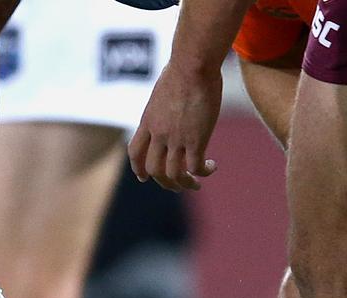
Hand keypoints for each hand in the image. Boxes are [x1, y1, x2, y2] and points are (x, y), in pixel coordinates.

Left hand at [128, 62, 221, 190]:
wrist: (192, 65)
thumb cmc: (183, 68)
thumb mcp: (164, 89)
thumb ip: (165, 101)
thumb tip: (174, 93)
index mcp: (148, 122)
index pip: (135, 152)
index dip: (138, 168)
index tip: (143, 177)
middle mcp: (159, 134)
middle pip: (154, 170)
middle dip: (165, 182)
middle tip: (178, 184)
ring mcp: (176, 138)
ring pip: (174, 174)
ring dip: (185, 183)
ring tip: (195, 184)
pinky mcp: (196, 140)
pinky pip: (195, 167)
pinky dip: (202, 172)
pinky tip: (211, 166)